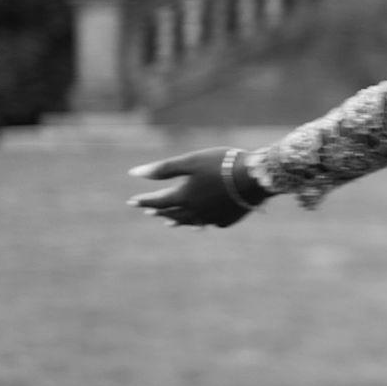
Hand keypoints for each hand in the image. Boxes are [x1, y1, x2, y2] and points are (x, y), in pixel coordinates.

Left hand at [131, 149, 255, 226]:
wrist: (254, 177)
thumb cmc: (221, 164)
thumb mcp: (189, 162)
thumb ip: (162, 169)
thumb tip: (134, 173)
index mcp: (183, 197)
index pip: (157, 201)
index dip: (143, 200)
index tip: (132, 202)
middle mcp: (195, 211)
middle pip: (172, 213)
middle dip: (159, 210)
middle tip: (149, 211)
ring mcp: (211, 218)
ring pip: (189, 221)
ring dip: (177, 220)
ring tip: (170, 222)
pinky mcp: (226, 220)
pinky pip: (209, 223)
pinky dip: (201, 222)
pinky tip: (201, 223)